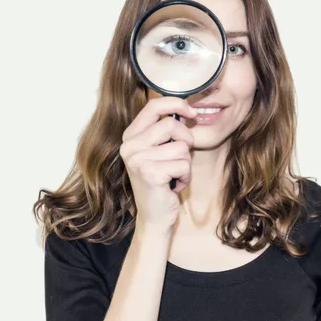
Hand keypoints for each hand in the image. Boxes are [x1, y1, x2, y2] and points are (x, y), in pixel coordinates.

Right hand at [119, 97, 197, 233]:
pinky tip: (174, 185)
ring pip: (181, 147)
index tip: (191, 112)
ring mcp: (137, 160)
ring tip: (174, 175)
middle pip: (171, 124)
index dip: (176, 104)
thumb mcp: (159, 150)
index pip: (153, 106)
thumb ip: (165, 130)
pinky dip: (186, 176)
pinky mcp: (150, 174)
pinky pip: (184, 164)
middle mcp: (129, 146)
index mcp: (130, 136)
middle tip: (180, 157)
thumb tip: (187, 109)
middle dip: (185, 140)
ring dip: (185, 163)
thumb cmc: (162, 181)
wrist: (155, 216)